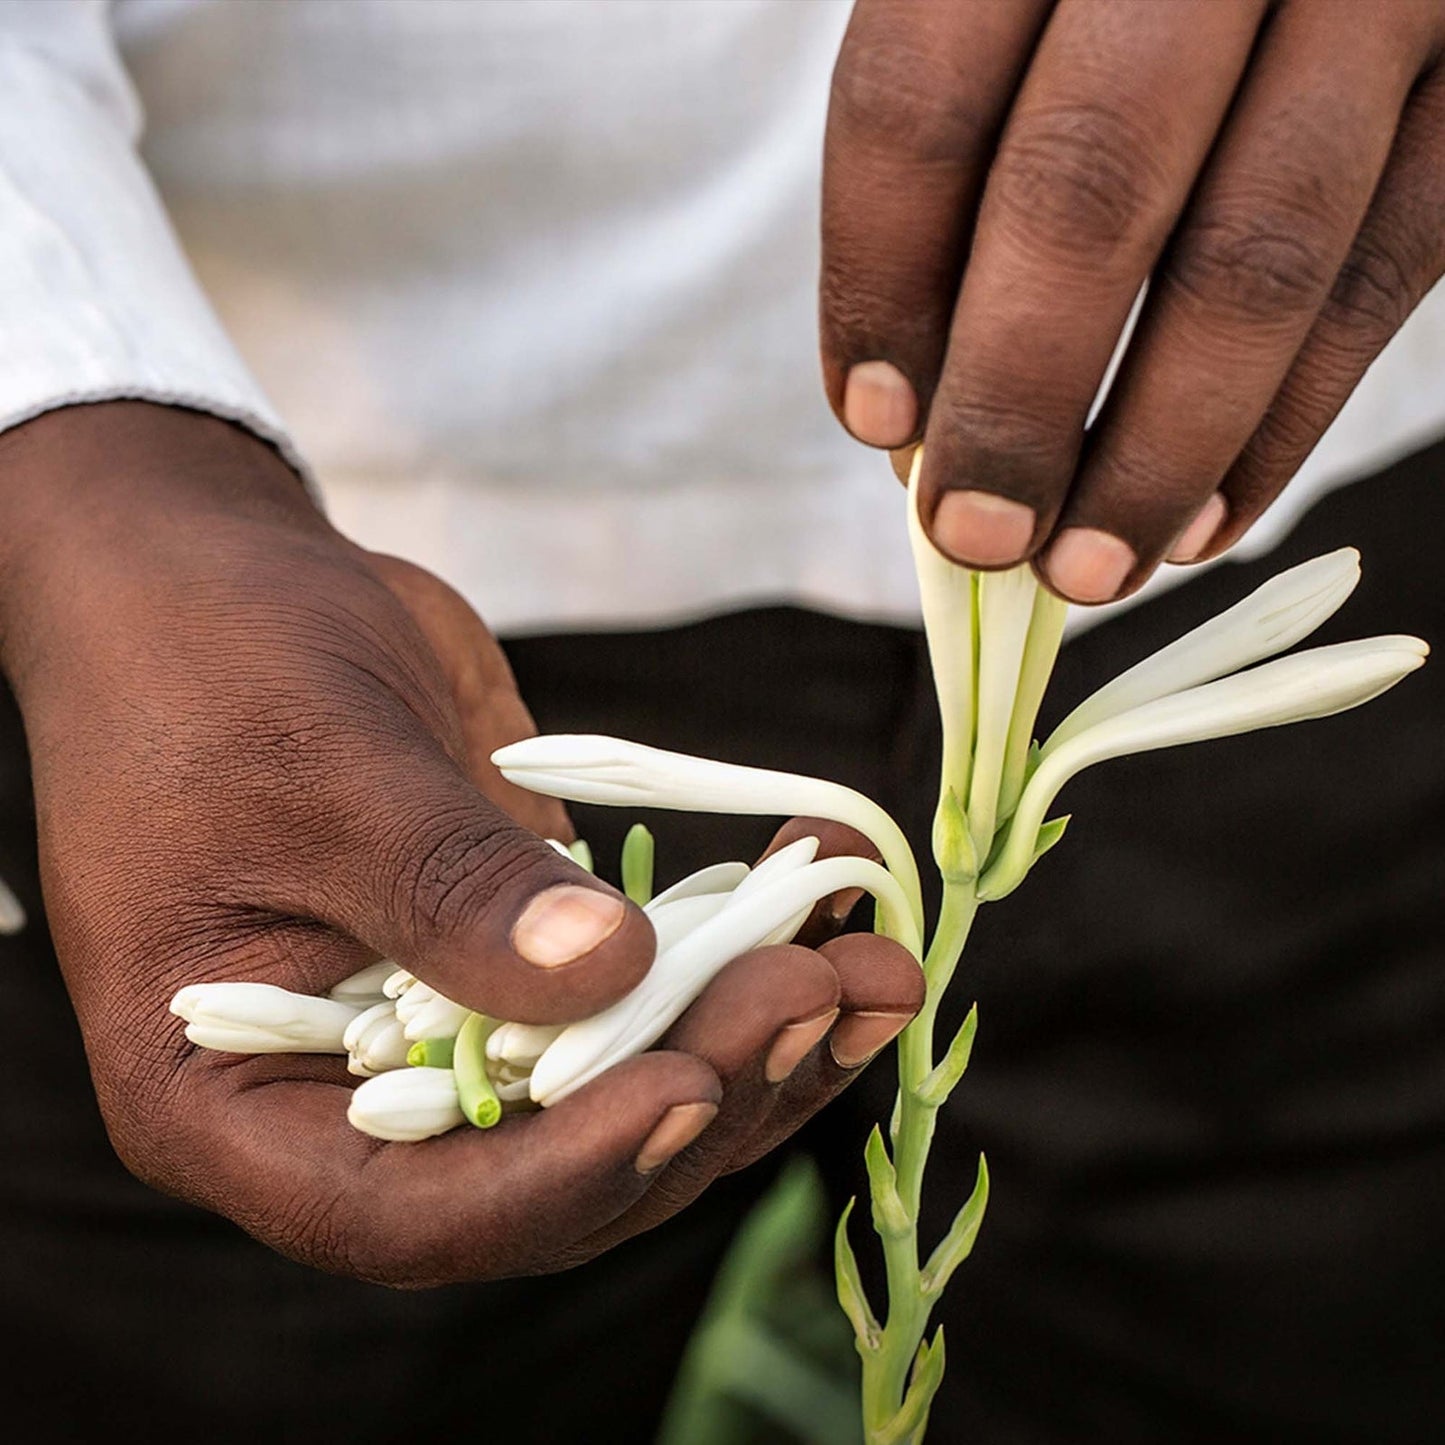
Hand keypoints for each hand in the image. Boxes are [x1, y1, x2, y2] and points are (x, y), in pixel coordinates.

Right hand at [0, 402, 921, 1285]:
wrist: (217, 580)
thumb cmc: (207, 666)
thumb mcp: (320, 772)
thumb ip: (450, 887)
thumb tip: (607, 972)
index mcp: (233, 1097)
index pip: (405, 1210)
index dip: (557, 1177)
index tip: (688, 1086)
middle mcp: (349, 1093)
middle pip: (550, 1162)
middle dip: (705, 1087)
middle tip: (824, 987)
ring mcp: (449, 1022)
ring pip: (618, 1084)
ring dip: (755, 1032)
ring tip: (871, 956)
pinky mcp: (520, 948)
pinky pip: (638, 983)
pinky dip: (731, 950)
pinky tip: (823, 896)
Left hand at [822, 0, 1444, 600]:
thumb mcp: (1014, 5)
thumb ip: (959, 168)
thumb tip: (919, 420)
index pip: (919, 101)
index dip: (881, 283)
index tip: (875, 423)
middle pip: (1085, 188)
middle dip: (1018, 402)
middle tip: (977, 536)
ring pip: (1257, 256)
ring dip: (1156, 454)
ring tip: (1087, 571)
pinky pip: (1382, 275)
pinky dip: (1283, 427)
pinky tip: (1203, 522)